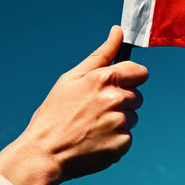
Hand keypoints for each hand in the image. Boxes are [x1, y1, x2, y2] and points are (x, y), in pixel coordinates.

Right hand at [0, 26, 148, 184]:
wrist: (44, 153)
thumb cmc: (54, 113)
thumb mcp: (72, 78)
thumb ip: (101, 54)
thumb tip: (118, 31)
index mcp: (104, 79)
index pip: (141, 72)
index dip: (130, 78)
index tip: (119, 85)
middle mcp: (116, 99)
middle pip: (138, 96)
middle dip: (122, 101)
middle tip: (95, 110)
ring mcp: (121, 123)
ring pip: (133, 117)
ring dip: (119, 121)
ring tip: (92, 127)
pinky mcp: (123, 144)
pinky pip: (128, 137)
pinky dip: (115, 139)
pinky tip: (95, 141)